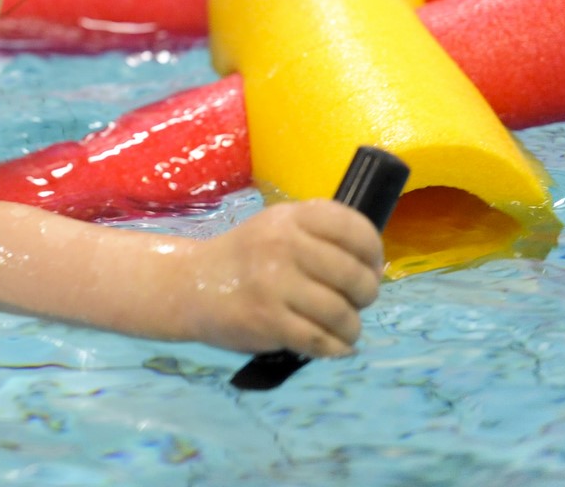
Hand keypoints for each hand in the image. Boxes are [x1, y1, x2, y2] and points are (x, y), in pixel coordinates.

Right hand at [176, 199, 384, 357]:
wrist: (191, 284)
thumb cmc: (245, 258)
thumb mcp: (278, 227)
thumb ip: (321, 237)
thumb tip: (374, 269)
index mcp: (291, 217)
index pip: (354, 229)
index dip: (374, 253)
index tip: (370, 268)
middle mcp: (283, 245)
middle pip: (355, 276)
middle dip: (366, 295)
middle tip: (356, 302)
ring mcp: (274, 283)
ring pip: (342, 314)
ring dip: (351, 328)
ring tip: (343, 329)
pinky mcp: (268, 319)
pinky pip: (321, 340)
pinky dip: (334, 348)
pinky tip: (331, 345)